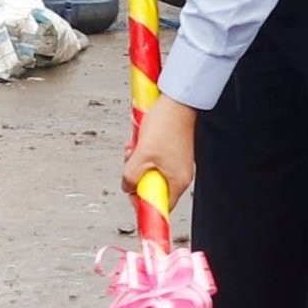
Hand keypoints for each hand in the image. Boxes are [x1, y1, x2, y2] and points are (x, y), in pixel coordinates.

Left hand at [124, 95, 196, 211]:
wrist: (176, 101)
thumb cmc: (166, 124)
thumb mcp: (141, 155)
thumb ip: (130, 177)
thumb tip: (127, 186)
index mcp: (177, 181)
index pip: (159, 206)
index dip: (142, 201)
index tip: (132, 194)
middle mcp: (180, 175)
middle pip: (151, 187)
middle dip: (136, 176)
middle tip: (132, 162)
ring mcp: (176, 163)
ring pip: (150, 172)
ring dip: (137, 162)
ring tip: (136, 147)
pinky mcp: (172, 152)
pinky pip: (153, 160)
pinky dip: (143, 153)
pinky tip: (140, 141)